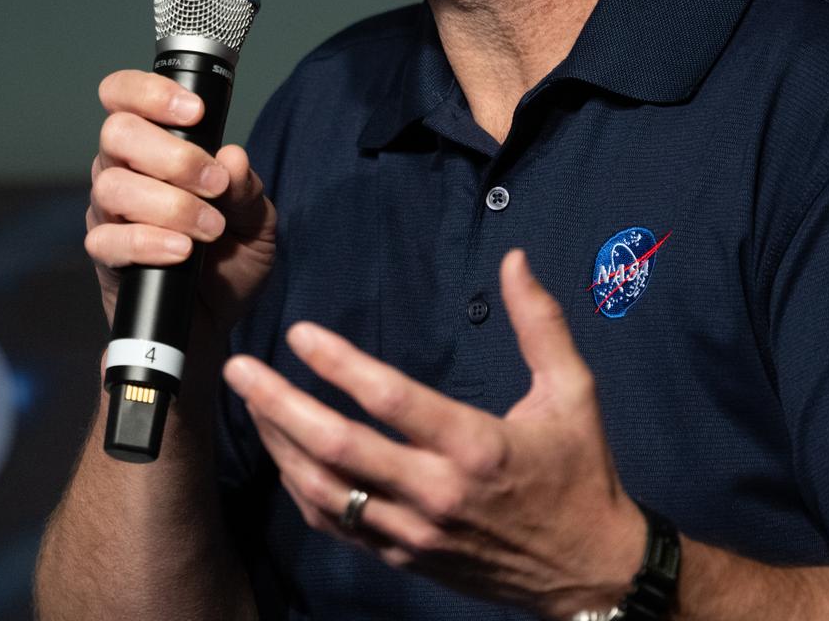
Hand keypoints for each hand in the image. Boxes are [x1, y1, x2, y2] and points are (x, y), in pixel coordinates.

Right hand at [85, 69, 276, 350]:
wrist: (218, 324)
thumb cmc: (232, 259)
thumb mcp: (258, 220)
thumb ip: (246, 188)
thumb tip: (232, 157)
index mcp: (155, 146)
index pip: (124, 96)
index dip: (149, 92)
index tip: (196, 113)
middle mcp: (123, 171)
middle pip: (117, 133)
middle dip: (172, 154)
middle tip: (213, 183)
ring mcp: (109, 213)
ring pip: (112, 186)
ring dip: (169, 204)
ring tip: (210, 228)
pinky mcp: (105, 257)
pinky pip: (108, 240)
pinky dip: (149, 243)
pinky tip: (182, 252)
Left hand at [223, 249, 644, 619]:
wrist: (590, 569)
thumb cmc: (580, 471)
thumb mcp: (573, 390)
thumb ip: (540, 323)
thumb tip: (515, 258)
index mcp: (475, 447)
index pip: (390, 400)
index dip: (338, 364)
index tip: (299, 333)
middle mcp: (436, 493)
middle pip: (338, 448)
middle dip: (279, 405)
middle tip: (239, 369)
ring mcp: (414, 533)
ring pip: (325, 491)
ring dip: (279, 445)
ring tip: (250, 402)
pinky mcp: (405, 558)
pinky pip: (337, 525)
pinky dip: (301, 489)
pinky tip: (284, 454)